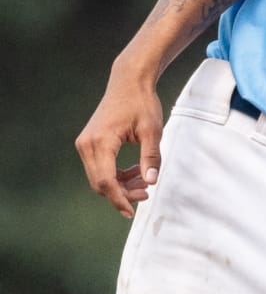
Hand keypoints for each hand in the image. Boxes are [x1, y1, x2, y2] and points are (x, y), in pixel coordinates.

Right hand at [75, 69, 164, 217]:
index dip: (119, 199)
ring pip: (99, 177)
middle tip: (146, 194)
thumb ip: (151, 157)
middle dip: (122, 193)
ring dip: (120, 184)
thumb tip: (151, 182)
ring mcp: (85, 143)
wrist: (129, 82)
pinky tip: (136, 170)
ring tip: (145, 180)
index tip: (132, 212)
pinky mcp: (89, 143)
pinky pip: (99, 167)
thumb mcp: (152, 130)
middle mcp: (87, 145)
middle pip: (100, 182)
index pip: (105, 181)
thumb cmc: (142, 103)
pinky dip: (116, 174)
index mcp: (100, 142)